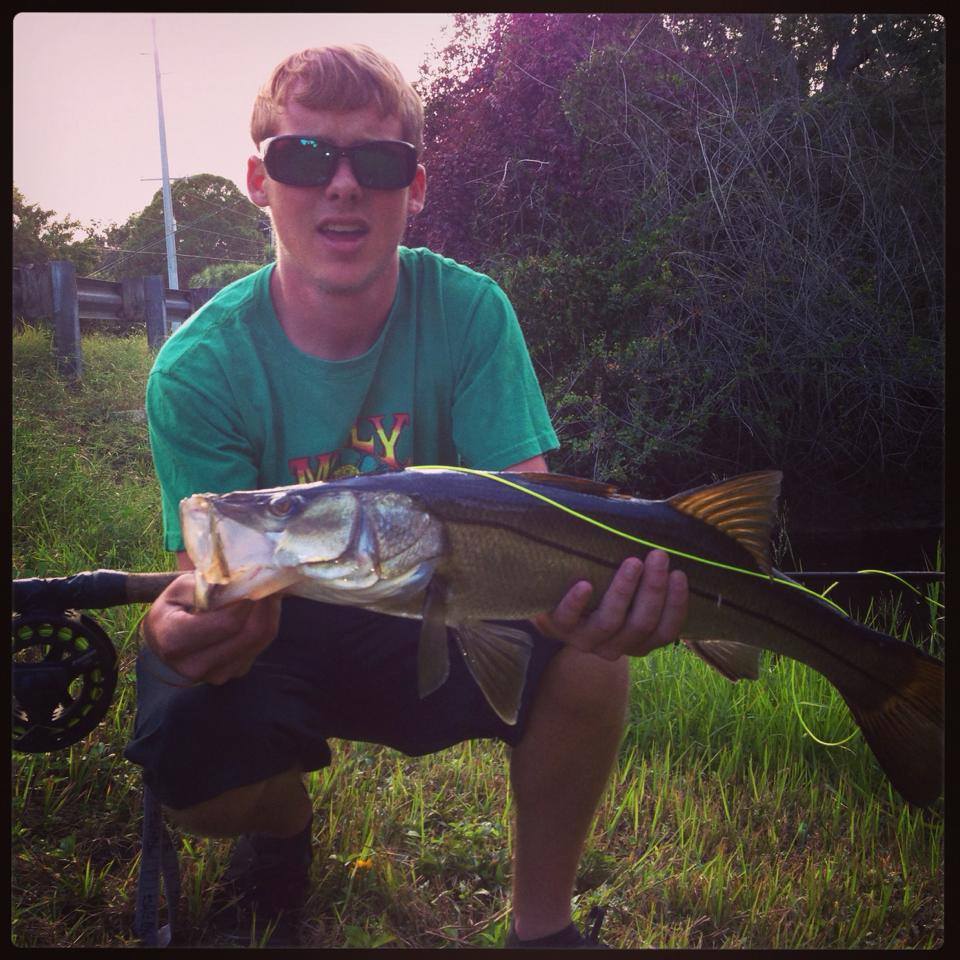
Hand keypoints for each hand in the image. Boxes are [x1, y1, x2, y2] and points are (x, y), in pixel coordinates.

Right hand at [140, 572, 282, 685]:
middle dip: (265, 605)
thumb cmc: (172, 610)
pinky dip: (266, 625)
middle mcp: (194, 665)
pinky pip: (259, 647)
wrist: (163, 643)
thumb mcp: (179, 590)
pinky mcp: (233, 673)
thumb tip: (242, 579)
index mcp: (175, 640)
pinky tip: (262, 609)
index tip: (258, 579)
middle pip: (249, 634)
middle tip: (272, 582)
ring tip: (270, 591)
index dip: (248, 600)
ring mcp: (216, 674)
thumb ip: (208, 584)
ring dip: (270, 614)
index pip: (226, 623)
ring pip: (260, 641)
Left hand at [533, 550, 687, 660]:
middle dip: (653, 588)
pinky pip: (569, 617)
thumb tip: (667, 550)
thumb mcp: (628, 600)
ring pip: (610, 621)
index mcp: (638, 641)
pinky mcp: (560, 628)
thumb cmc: (602, 598)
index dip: (675, 605)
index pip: (665, 631)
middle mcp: (616, 646)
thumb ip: (646, 584)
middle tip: (659, 556)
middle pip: (641, 624)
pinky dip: (578, 601)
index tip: (679, 574)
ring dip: (623, 590)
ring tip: (633, 562)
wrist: (556, 613)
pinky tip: (585, 584)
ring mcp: (587, 640)